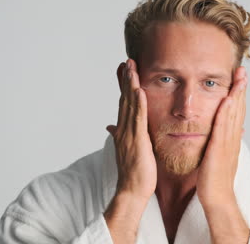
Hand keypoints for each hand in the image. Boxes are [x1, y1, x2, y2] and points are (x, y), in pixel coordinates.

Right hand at [106, 59, 156, 199]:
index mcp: (123, 130)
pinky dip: (138, 104)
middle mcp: (123, 129)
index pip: (123, 103)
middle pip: (124, 99)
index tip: (124, 69)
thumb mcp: (127, 149)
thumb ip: (120, 134)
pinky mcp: (138, 141)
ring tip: (131, 67)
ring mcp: (129, 134)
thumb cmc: (133, 172)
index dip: (123, 86)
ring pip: (130, 105)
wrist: (132, 190)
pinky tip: (139, 90)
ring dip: (130, 85)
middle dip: (125, 79)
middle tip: (126, 61)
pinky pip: (138, 119)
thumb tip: (110, 126)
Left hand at [196, 66, 246, 205]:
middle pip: (239, 109)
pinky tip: (227, 100)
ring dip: (237, 95)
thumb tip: (226, 134)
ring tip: (239, 77)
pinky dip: (226, 113)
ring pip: (234, 114)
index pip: (237, 112)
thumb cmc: (215, 180)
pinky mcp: (219, 149)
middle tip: (242, 70)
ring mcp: (227, 143)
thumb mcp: (221, 157)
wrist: (217, 197)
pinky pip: (222, 128)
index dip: (239, 95)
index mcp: (232, 139)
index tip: (240, 79)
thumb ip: (223, 143)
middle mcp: (232, 138)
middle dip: (241, 88)